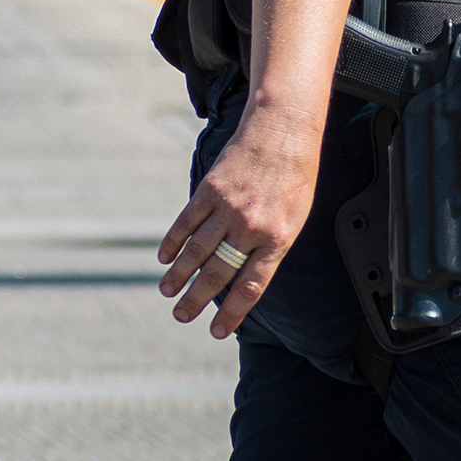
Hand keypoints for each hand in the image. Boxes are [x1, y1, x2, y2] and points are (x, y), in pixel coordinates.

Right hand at [156, 102, 324, 338]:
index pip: (251, 286)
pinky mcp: (211, 189)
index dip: (232, 312)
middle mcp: (251, 226)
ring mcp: (229, 207)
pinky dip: (173, 241)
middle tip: (181, 317)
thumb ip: (271, 247)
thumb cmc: (295, 176)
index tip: (215, 331)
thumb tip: (248, 275)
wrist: (283, 129)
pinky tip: (165, 257)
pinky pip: (187, 221)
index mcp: (277, 238)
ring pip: (198, 250)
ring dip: (180, 275)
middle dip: (197, 299)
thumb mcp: (296, 216)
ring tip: (168, 293)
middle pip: (218, 273)